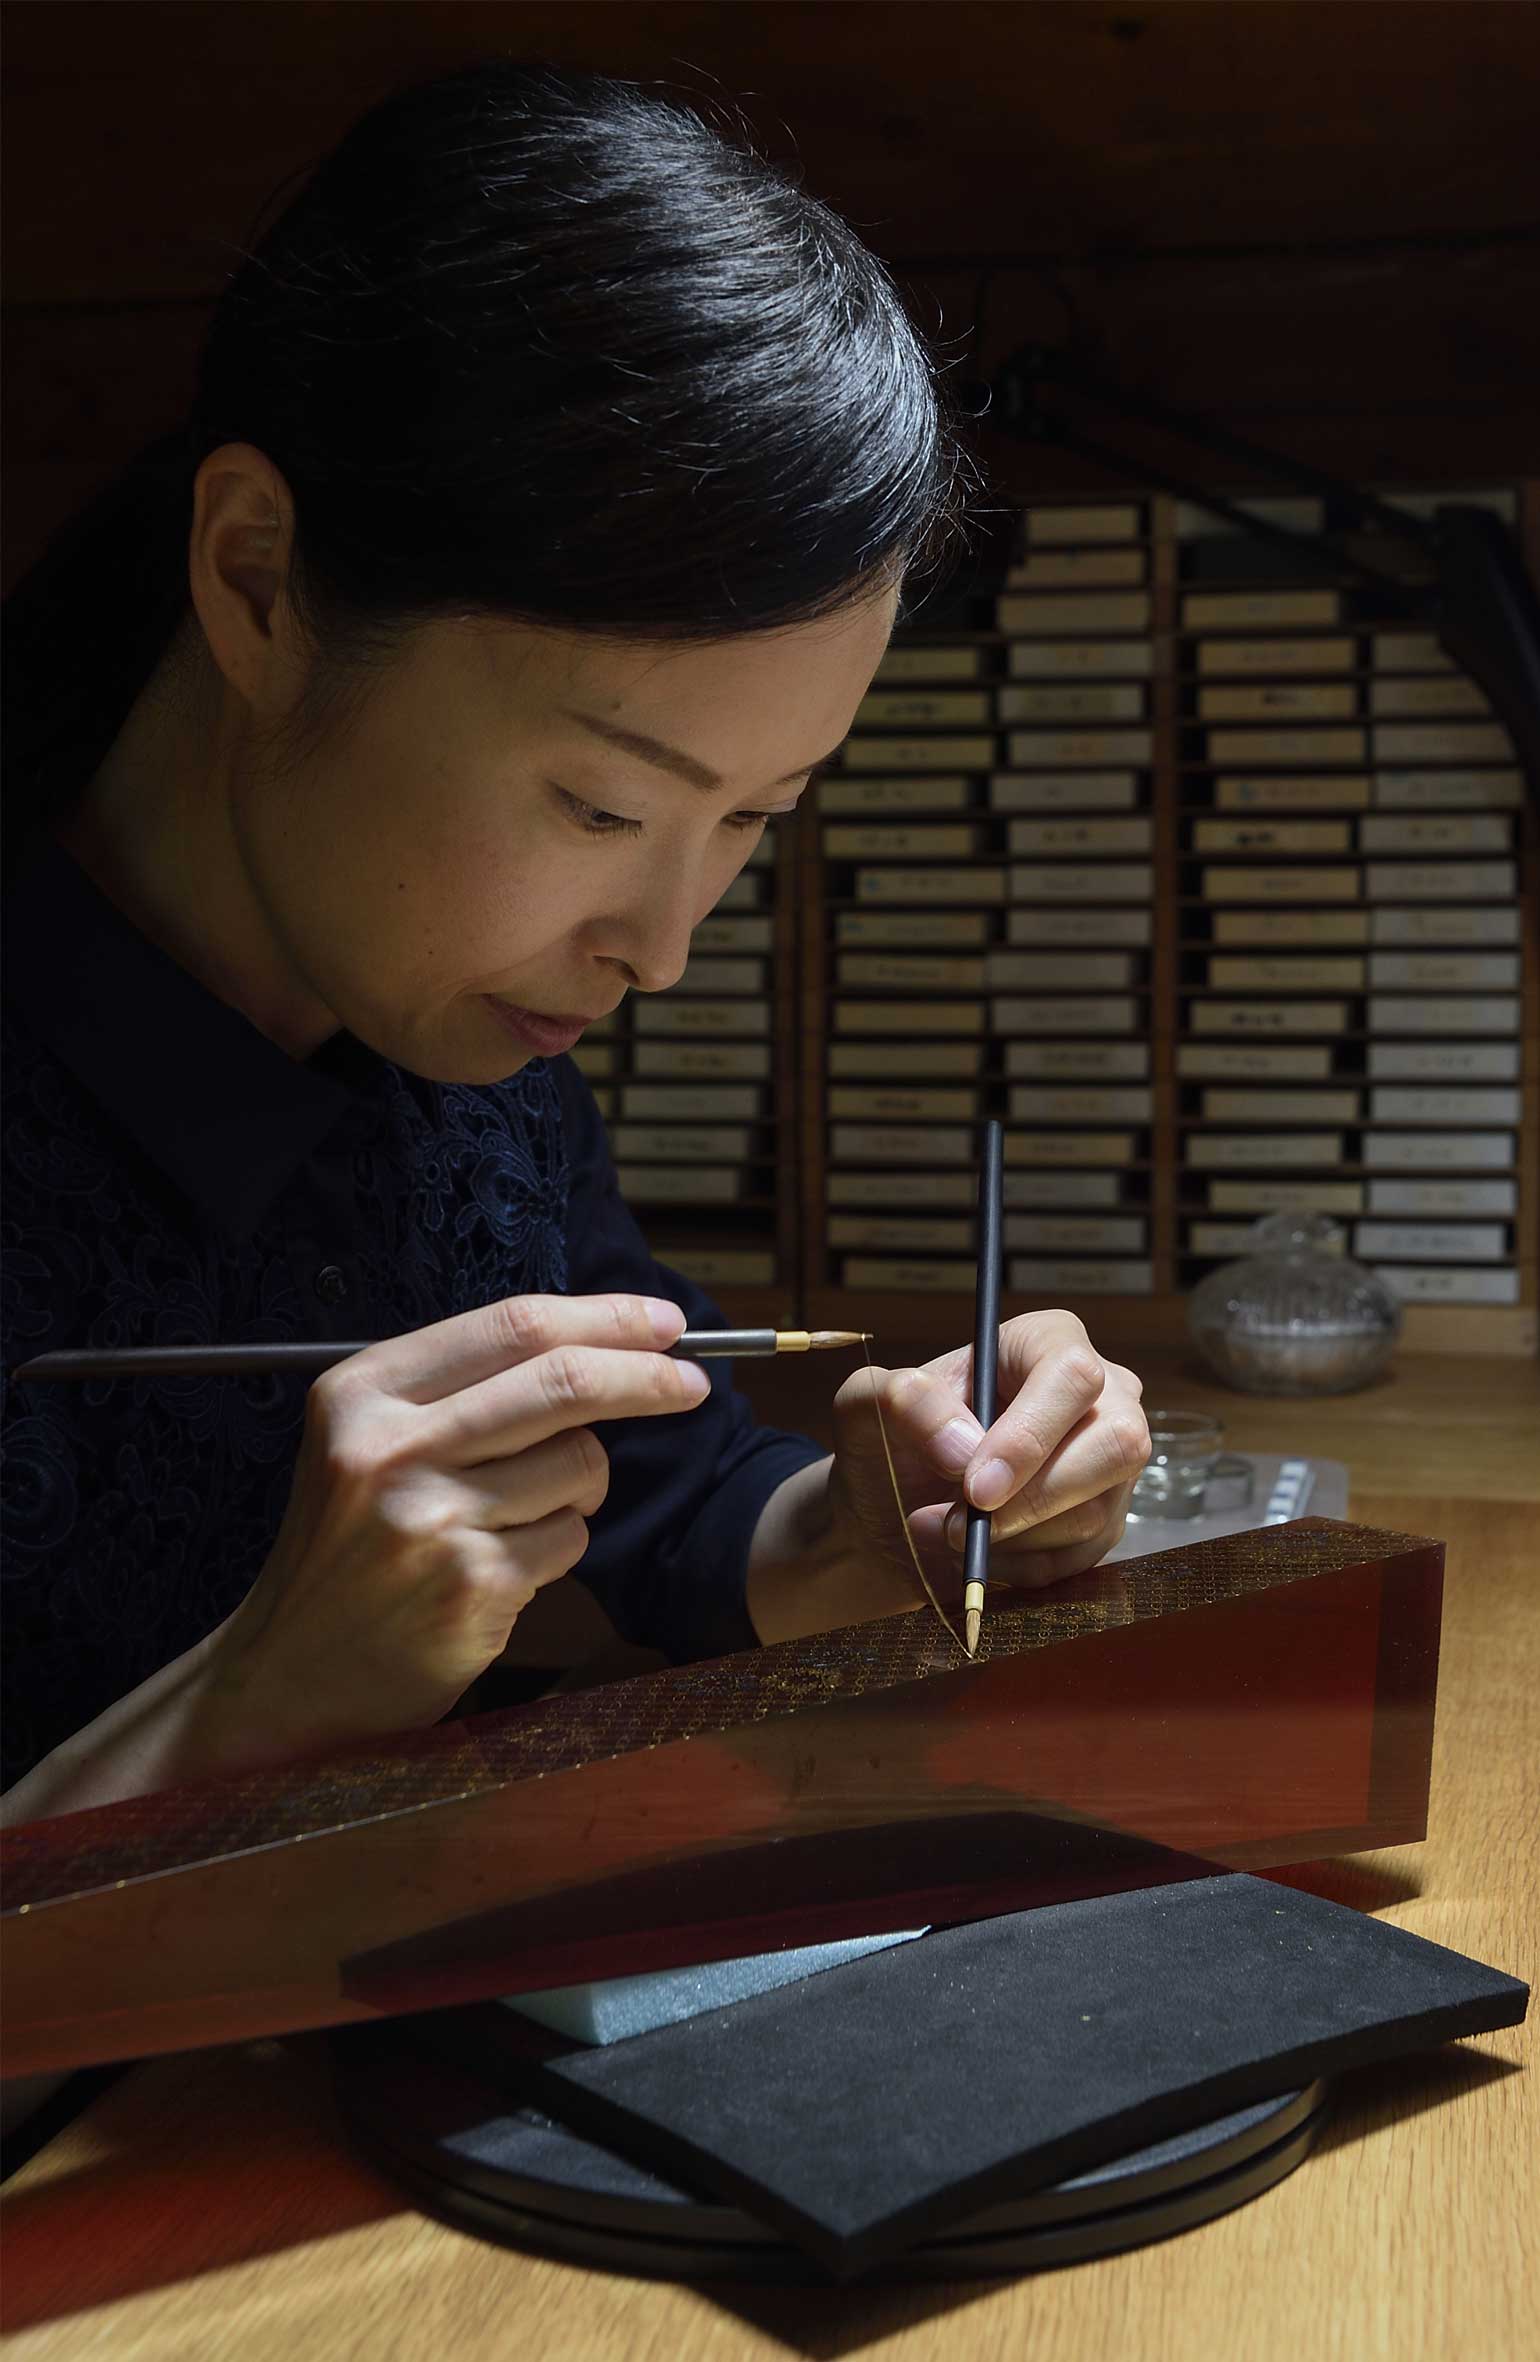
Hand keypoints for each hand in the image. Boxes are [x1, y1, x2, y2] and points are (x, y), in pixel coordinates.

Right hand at [200, 1292, 703, 1761]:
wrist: (290, 1674)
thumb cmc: (352, 1548)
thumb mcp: (370, 1443)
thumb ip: (463, 1390)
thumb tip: (604, 1343)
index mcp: (364, 1391)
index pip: (514, 1326)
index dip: (606, 1318)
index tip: (665, 1325)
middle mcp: (389, 1447)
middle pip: (562, 1382)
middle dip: (646, 1378)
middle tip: (693, 1384)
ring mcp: (429, 1519)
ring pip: (580, 1465)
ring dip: (582, 1488)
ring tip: (521, 1516)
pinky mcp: (470, 1586)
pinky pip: (570, 1540)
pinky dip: (559, 1547)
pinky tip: (503, 1569)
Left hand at [827, 1311, 1148, 1606]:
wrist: (896, 1507)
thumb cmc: (892, 1440)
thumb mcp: (867, 1404)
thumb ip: (898, 1400)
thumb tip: (961, 1443)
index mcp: (1047, 1342)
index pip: (1072, 1376)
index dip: (1030, 1436)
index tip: (974, 1486)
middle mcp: (1101, 1394)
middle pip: (1116, 1444)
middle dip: (1030, 1500)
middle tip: (959, 1523)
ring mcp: (1112, 1460)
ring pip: (1095, 1511)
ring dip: (1011, 1538)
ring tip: (945, 1531)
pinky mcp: (1108, 1519)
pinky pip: (1083, 1557)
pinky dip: (1021, 1568)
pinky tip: (977, 1552)